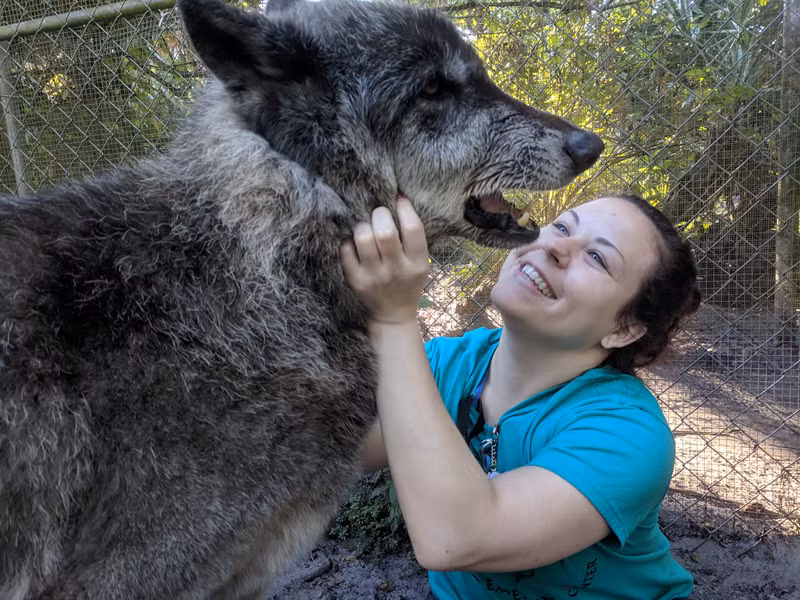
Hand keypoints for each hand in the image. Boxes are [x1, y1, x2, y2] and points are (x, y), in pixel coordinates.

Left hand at [340, 198, 429, 325]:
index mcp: (417, 263)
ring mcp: (374, 276)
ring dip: (364, 226)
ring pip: (363, 238)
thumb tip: (398, 201)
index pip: (413, 229)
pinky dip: (349, 242)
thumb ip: (412, 239)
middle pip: (385, 232)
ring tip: (367, 228)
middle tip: (379, 215)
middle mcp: (396, 270)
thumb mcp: (420, 263)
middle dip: (380, 215)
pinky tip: (356, 243)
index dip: (405, 209)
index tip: (399, 201)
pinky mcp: (355, 280)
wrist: (393, 314)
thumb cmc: (408, 281)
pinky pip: (346, 250)